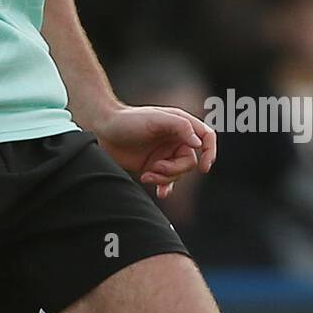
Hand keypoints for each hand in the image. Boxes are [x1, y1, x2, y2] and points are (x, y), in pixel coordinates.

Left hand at [94, 104, 216, 198]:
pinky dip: (165, 188)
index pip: (206, 136)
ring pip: (178, 174)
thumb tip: (199, 144)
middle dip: (174, 170)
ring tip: (146, 175)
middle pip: (190, 162)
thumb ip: (180, 127)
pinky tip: (161, 194)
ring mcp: (164, 154)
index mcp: (180, 124)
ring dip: (164, 179)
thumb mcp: (156, 119)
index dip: (210, 152)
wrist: (101, 130)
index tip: (204, 167)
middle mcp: (175, 140)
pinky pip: (167, 182)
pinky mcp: (153, 166)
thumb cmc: (128, 120)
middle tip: (155, 168)